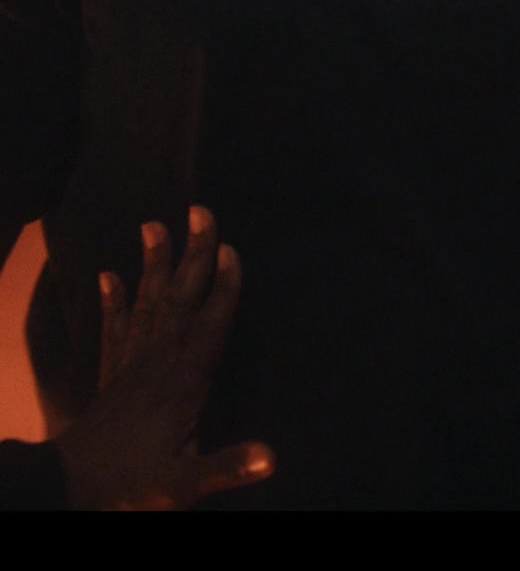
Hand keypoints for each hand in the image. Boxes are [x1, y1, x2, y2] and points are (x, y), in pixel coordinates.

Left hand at [52, 206, 274, 509]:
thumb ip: (225, 466)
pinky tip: (108, 276)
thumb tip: (272, 456)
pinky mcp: (109, 378)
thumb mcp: (181, 485)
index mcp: (180, 385)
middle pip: (178, 301)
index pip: (208, 326)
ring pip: (145, 306)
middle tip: (200, 211)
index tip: (230, 249)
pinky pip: (112, 331)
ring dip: (152, 265)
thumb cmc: (128, 485)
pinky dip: (112, 302)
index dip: (222, 289)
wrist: (65, 491)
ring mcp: (128, 368)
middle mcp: (154, 366)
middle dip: (192, 256)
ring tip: (154, 226)